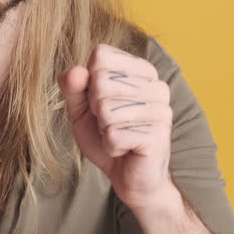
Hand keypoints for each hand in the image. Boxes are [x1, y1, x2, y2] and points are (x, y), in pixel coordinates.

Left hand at [59, 44, 173, 212]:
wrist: (129, 177)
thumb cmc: (107, 137)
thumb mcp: (81, 109)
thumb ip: (73, 86)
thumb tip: (76, 70)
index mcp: (141, 70)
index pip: (101, 55)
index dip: (90, 81)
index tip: (101, 101)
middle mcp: (157, 85)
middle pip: (101, 81)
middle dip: (95, 109)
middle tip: (110, 123)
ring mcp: (161, 110)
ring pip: (106, 110)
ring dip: (104, 129)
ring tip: (119, 135)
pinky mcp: (158, 135)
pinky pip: (113, 135)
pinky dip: (111, 146)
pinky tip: (126, 149)